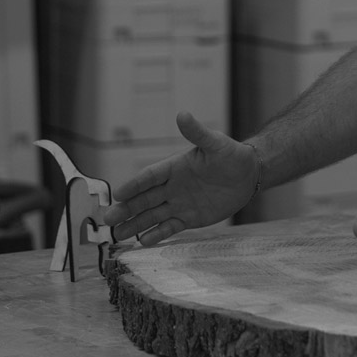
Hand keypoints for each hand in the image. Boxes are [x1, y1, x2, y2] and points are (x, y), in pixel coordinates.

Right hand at [103, 112, 257, 245]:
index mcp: (174, 167)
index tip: (117, 193)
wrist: (249, 175)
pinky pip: (170, 227)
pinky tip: (143, 242)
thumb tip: (182, 114)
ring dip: (135, 224)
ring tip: (118, 235)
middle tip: (107, 219)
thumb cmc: (232, 155)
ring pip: (152, 215)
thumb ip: (197, 133)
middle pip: (144, 199)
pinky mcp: (189, 218)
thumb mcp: (215, 144)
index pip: (149, 177)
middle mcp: (172, 186)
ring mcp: (179, 203)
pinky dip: (157, 234)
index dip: (133, 185)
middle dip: (126, 209)